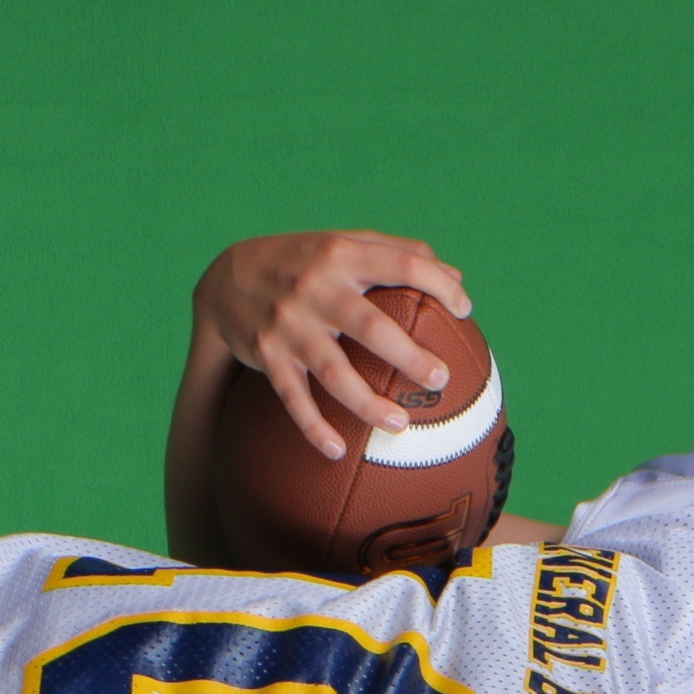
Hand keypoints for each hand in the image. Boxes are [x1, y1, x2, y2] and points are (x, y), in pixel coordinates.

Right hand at [193, 231, 475, 460]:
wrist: (227, 278)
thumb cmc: (304, 261)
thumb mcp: (343, 242)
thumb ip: (398, 253)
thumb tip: (457, 280)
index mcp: (341, 254)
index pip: (400, 264)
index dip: (438, 285)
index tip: (465, 311)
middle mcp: (314, 288)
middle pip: (369, 326)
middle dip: (408, 355)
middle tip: (440, 380)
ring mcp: (289, 325)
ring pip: (332, 371)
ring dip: (367, 403)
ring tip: (400, 425)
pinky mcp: (267, 355)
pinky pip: (292, 398)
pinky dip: (313, 427)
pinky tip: (337, 451)